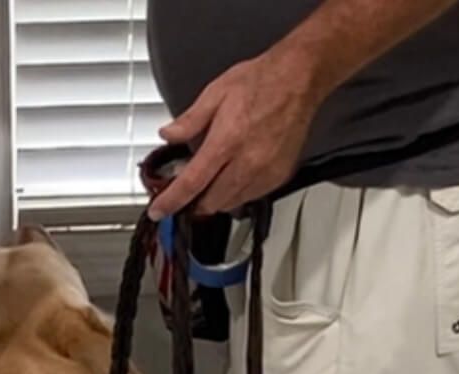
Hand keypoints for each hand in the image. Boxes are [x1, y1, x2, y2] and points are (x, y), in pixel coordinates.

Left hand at [148, 45, 324, 220]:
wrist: (299, 77)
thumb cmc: (262, 81)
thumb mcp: (215, 92)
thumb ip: (189, 120)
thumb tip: (169, 134)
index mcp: (226, 142)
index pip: (191, 184)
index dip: (171, 202)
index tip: (159, 211)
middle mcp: (247, 162)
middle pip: (210, 202)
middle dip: (194, 202)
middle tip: (188, 190)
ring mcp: (265, 172)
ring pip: (230, 204)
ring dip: (216, 199)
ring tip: (213, 179)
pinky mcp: (279, 175)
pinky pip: (251, 197)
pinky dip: (237, 193)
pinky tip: (234, 175)